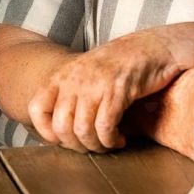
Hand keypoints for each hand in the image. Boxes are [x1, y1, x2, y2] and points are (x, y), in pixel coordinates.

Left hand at [27, 34, 182, 152]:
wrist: (156, 46)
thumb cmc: (124, 63)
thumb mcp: (90, 72)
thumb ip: (73, 93)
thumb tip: (61, 129)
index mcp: (65, 73)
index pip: (36, 107)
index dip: (45, 131)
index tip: (65, 139)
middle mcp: (76, 77)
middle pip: (61, 126)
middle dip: (77, 146)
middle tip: (93, 146)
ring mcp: (96, 83)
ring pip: (82, 130)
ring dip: (96, 146)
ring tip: (108, 145)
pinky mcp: (118, 90)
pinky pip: (105, 126)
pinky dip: (111, 140)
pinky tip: (120, 139)